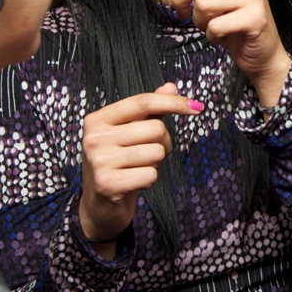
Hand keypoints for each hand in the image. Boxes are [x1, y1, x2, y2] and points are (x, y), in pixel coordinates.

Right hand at [79, 83, 201, 249]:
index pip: (143, 102)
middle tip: (148, 154)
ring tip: (138, 167)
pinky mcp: (108, 184)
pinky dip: (149, 179)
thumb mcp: (128, 132)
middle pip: (155, 129)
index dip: (173, 102)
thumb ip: (148, 110)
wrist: (99, 205)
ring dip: (156, 162)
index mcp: (98, 119)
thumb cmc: (118, 163)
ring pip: (157, 152)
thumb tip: (170, 86)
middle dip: (163, 142)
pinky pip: (151, 174)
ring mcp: (99, 161)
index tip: (196, 107)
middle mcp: (95, 138)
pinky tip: (134, 182)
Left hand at [169, 0, 291, 105]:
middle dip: (182, 0)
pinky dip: (211, 36)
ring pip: (204, 4)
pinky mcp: (254, 17)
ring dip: (199, 21)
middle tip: (183, 13)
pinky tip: (222, 37)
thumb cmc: (236, 24)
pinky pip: (215, 24)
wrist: (262, 55)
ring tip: (212, 26)